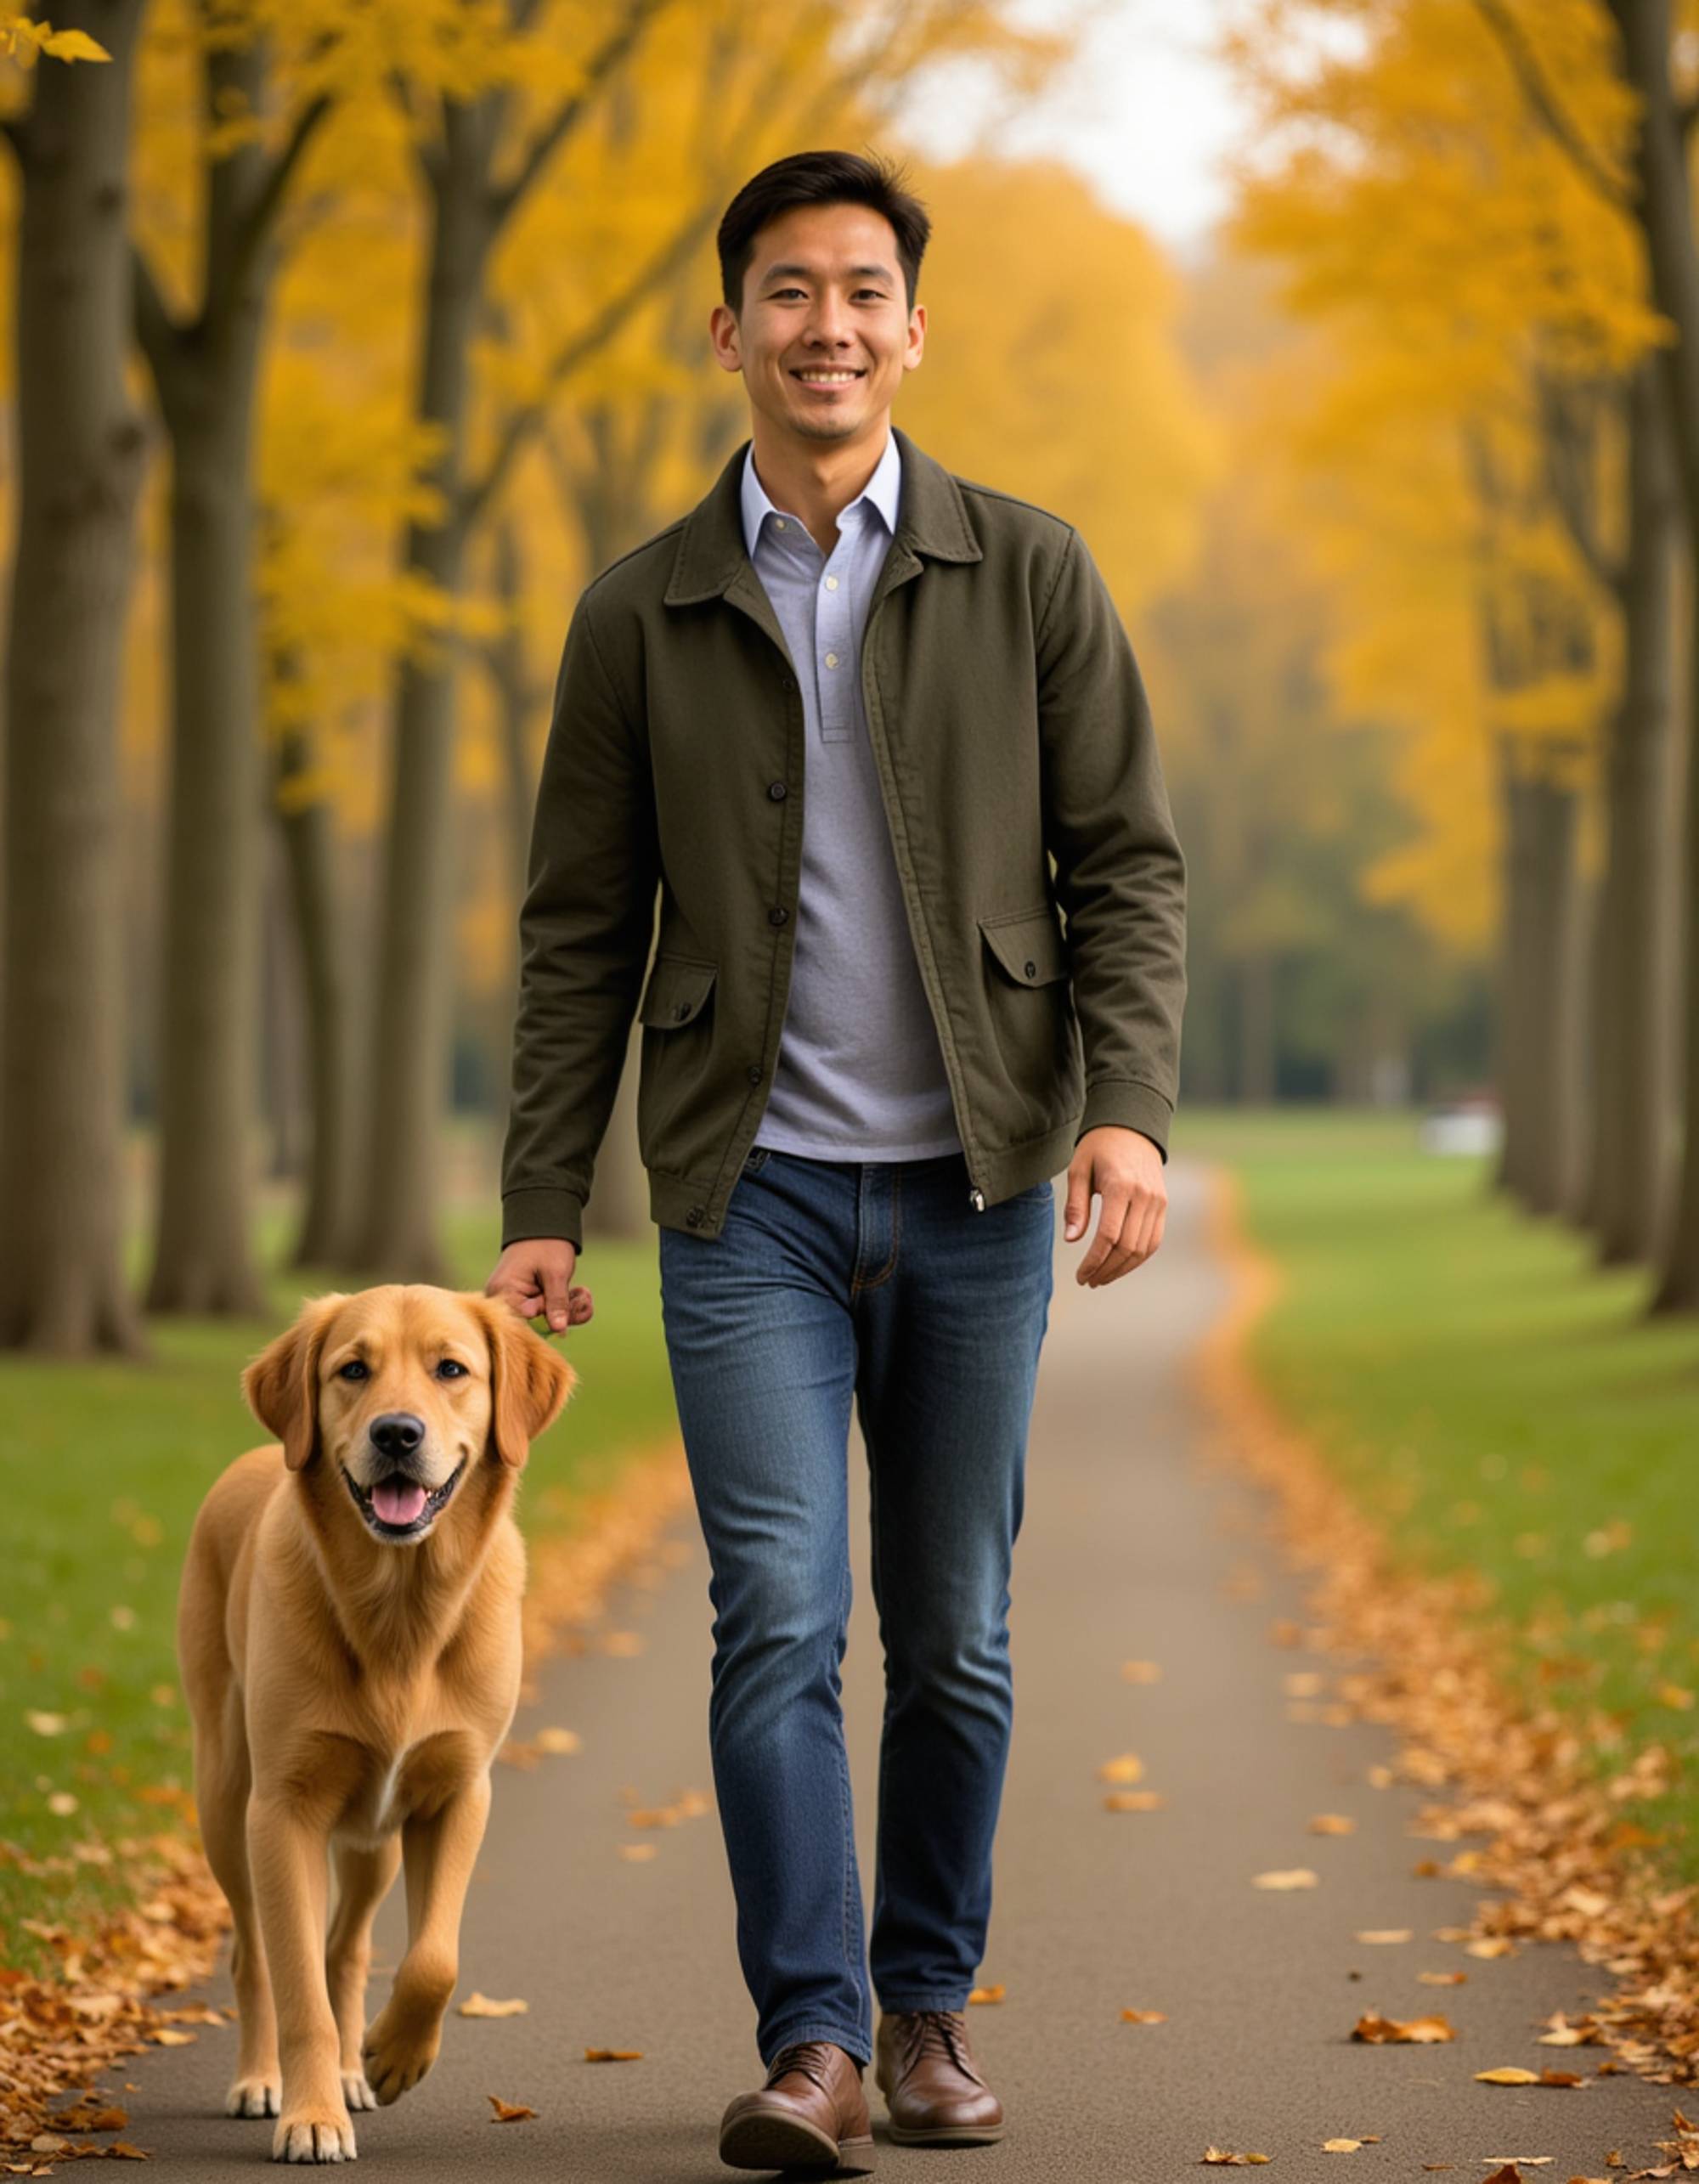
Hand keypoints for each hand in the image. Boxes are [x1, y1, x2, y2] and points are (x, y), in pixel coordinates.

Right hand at [485, 1239, 593, 1332]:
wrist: (545, 1224)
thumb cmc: (547, 1245)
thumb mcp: (556, 1274)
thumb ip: (557, 1303)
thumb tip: (559, 1330)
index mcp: (503, 1292)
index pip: (526, 1322)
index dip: (549, 1316)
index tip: (567, 1300)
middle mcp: (503, 1300)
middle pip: (536, 1324)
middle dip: (565, 1314)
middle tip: (583, 1297)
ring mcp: (515, 1301)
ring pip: (545, 1320)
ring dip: (569, 1309)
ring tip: (583, 1293)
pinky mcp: (528, 1301)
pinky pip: (547, 1312)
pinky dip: (566, 1305)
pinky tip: (579, 1293)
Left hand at [1063, 1127, 1166, 1286]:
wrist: (1132, 1127)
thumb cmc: (1099, 1148)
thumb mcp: (1079, 1170)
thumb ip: (1075, 1206)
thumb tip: (1072, 1240)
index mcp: (1121, 1187)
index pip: (1109, 1236)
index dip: (1094, 1261)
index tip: (1081, 1275)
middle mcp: (1144, 1196)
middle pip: (1127, 1247)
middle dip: (1107, 1270)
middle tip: (1089, 1280)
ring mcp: (1157, 1201)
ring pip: (1143, 1248)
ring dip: (1122, 1268)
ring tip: (1102, 1277)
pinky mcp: (1163, 1205)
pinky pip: (1154, 1240)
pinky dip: (1138, 1257)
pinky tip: (1120, 1264)